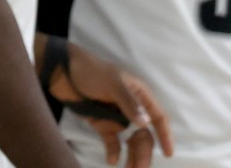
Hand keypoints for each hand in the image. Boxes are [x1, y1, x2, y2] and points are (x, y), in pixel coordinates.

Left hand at [49, 41, 173, 166]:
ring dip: (131, 156)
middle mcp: (131, 107)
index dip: (165, 134)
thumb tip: (146, 123)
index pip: (157, 116)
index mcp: (139, 94)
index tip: (168, 153)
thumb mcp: (112, 83)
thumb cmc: (91, 71)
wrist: (62, 71)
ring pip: (130, 141)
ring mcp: (116, 117)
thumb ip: (129, 102)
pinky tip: (111, 160)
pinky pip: (112, 141)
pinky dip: (114, 151)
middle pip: (144, 134)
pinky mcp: (102, 123)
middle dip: (144, 152)